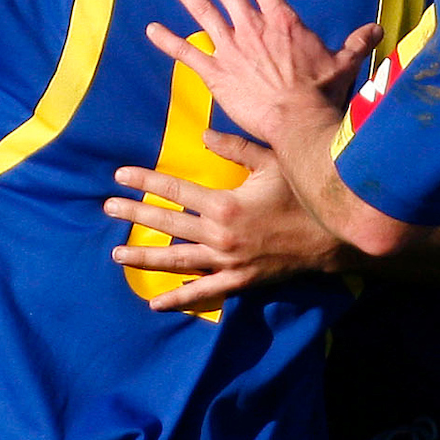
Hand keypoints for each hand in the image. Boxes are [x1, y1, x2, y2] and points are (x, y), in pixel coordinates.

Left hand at [104, 132, 348, 313]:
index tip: (119, 175)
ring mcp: (227, 262)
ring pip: (176, 259)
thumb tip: (203, 136)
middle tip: (107, 207)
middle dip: (134, 214)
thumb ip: (236, 148)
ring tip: (116, 253)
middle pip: (167, 223)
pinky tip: (155, 303)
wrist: (332, 238)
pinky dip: (178, 298)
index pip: (174, 190)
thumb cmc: (303, 195)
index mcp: (225, 204)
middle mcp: (220, 236)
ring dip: (144, 255)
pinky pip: (203, 292)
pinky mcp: (238, 281)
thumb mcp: (272, 163)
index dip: (144, 181)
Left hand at [149, 0, 378, 146]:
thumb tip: (378, 31)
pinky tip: (151, 29)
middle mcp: (253, 28)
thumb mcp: (344, 64)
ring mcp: (231, 49)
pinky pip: (187, 53)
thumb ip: (357, 43)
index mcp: (282, 21)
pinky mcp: (216, 74)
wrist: (298, 120)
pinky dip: (168, 40)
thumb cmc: (322, 94)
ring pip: (204, 13)